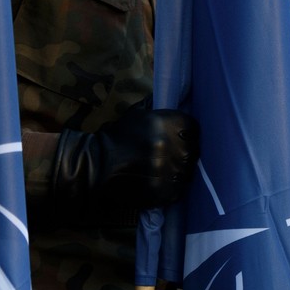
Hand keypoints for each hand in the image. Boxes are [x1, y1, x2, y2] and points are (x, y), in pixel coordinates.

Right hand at [46, 105, 198, 226]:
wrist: (96, 165)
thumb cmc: (117, 137)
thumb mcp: (137, 115)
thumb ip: (159, 110)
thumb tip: (176, 98)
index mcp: (166, 123)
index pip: (194, 128)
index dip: (188, 134)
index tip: (182, 138)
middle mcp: (170, 145)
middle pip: (193, 150)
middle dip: (185, 153)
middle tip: (173, 157)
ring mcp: (168, 170)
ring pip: (188, 172)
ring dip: (180, 171)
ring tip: (166, 171)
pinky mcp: (162, 191)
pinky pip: (180, 190)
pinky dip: (173, 188)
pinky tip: (162, 183)